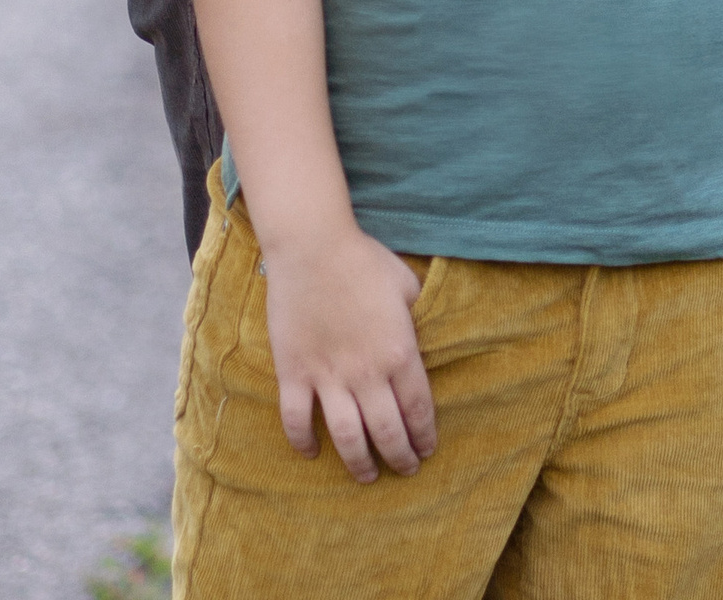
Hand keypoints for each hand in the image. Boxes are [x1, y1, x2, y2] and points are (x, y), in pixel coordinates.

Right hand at [260, 222, 435, 481]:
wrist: (313, 246)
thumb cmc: (363, 260)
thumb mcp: (406, 284)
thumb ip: (417, 316)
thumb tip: (423, 334)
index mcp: (400, 352)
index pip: (418, 409)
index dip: (424, 436)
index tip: (427, 450)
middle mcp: (367, 373)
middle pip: (387, 432)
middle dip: (400, 458)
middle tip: (406, 470)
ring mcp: (328, 377)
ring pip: (347, 438)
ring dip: (360, 463)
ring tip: (368, 476)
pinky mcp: (294, 373)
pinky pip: (297, 421)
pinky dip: (304, 442)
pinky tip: (312, 452)